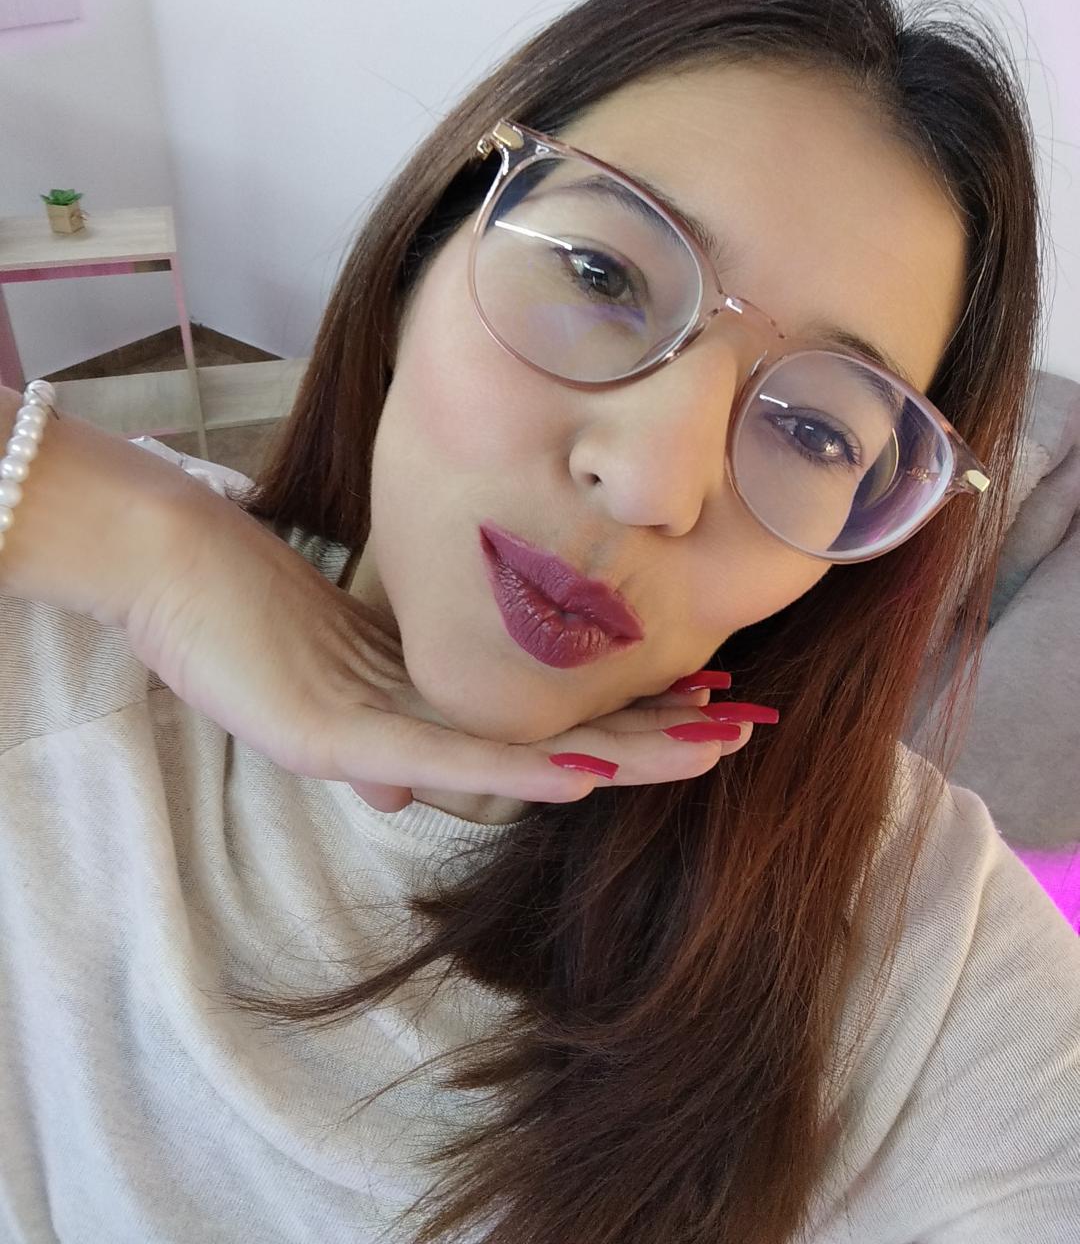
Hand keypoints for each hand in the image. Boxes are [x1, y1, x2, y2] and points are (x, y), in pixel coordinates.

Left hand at [123, 482, 762, 813]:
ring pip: (518, 755)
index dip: (630, 712)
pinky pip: (440, 750)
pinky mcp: (330, 734)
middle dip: (654, 739)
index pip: (547, 714)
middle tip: (744, 732)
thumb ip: (384, 704)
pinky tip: (586, 768)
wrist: (159, 570)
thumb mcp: (336, 641)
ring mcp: (376, 739)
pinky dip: (516, 762)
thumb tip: (408, 775)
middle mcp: (412, 736)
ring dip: (620, 754)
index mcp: (422, 705)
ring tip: (705, 746)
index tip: (709, 696)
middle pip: (555, 741)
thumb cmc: (247, 593)